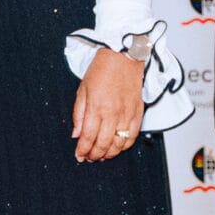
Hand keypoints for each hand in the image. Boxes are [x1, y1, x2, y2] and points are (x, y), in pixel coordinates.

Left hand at [71, 47, 145, 162]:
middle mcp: (113, 113)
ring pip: (119, 144)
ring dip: (110, 153)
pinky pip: (133, 136)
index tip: (79, 156)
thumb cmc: (102, 70)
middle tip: (89, 158)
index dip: (83, 150)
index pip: (88, 137)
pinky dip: (125, 145)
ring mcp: (127, 114)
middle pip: (103, 144)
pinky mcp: (138, 112)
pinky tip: (118, 147)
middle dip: (94, 155)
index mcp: (96, 108)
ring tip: (102, 155)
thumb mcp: (82, 90)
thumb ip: (78, 114)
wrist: (123, 56)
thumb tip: (76, 134)